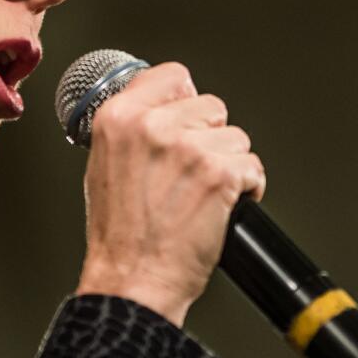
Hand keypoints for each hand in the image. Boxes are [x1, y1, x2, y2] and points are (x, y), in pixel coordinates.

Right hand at [75, 62, 265, 325]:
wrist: (132, 280)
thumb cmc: (119, 235)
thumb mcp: (104, 165)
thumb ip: (132, 130)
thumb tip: (162, 110)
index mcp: (118, 118)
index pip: (172, 76)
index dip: (185, 101)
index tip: (187, 119)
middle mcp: (152, 126)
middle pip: (211, 107)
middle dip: (210, 138)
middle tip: (192, 173)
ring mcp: (188, 148)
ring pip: (235, 137)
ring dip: (229, 165)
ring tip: (204, 194)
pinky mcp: (219, 173)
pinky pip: (252, 166)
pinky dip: (247, 188)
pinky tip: (223, 207)